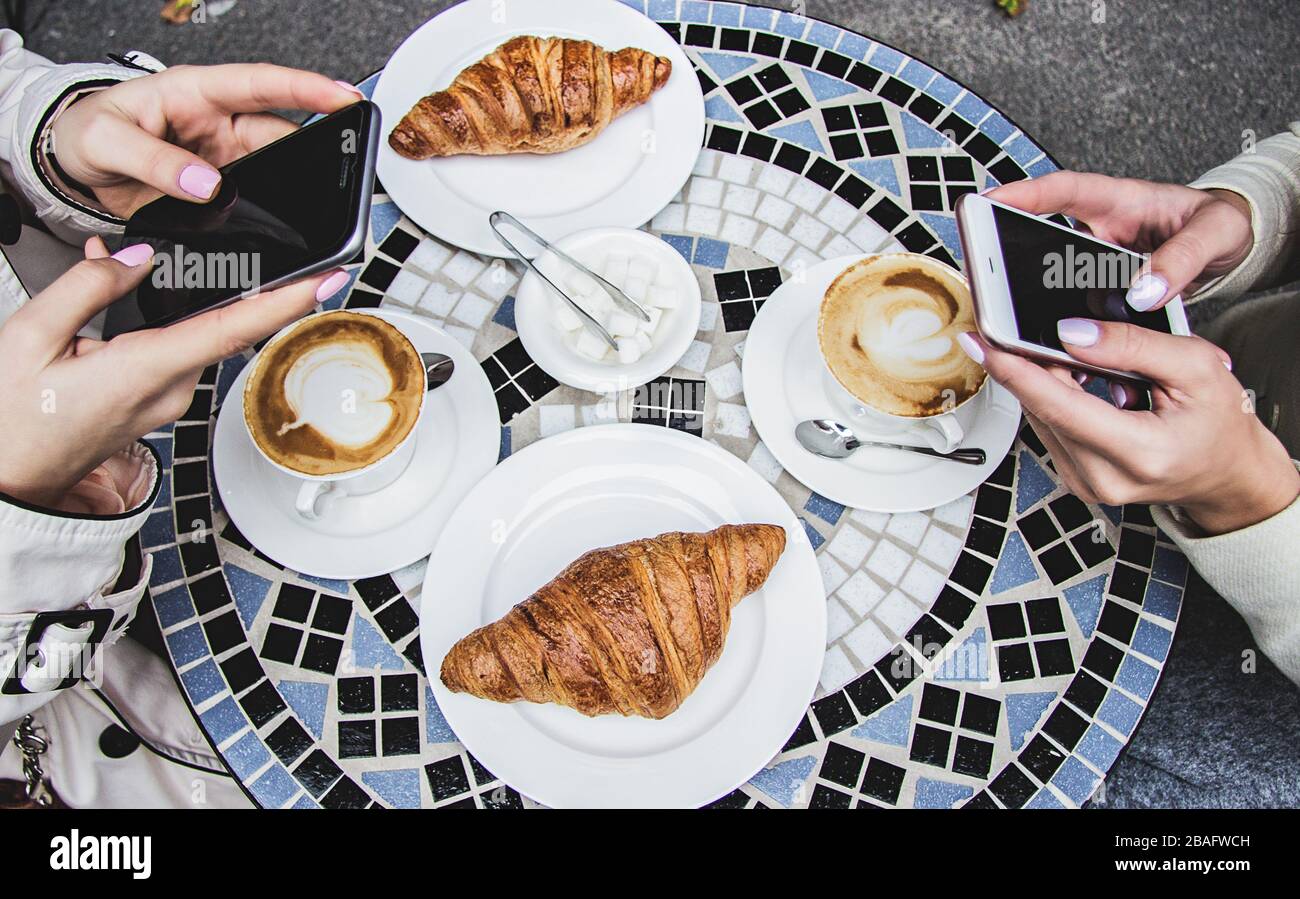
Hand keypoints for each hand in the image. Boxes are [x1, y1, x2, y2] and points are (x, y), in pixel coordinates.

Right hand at [0, 239, 350, 508]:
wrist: (4, 479)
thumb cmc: (12, 419)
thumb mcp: (30, 336)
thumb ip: (89, 288)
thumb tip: (136, 260)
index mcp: (145, 370)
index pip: (234, 329)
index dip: (287, 302)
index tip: (328, 280)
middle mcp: (169, 390)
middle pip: (218, 326)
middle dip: (224, 284)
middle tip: (238, 249)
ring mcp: (165, 402)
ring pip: (189, 335)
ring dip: (173, 301)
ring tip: (120, 269)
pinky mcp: (154, 406)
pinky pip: (169, 352)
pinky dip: (153, 323)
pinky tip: (114, 302)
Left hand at [49, 64, 362, 216]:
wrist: (76, 168)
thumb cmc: (87, 135)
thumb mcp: (104, 140)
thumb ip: (152, 160)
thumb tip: (204, 184)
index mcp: (194, 92)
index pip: (259, 84)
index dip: (305, 88)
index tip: (343, 97)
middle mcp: (217, 123)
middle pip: (281, 133)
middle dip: (319, 147)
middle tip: (350, 164)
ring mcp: (224, 159)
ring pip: (275, 170)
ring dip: (295, 187)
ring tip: (317, 206)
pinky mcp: (221, 191)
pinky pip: (256, 201)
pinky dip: (272, 215)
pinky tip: (283, 228)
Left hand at [957, 323, 1299, 535]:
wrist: (1226, 475)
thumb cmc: (1219, 425)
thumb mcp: (1195, 369)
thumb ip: (1132, 346)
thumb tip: (1071, 331)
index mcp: (1137, 454)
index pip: (1058, 405)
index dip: (1015, 369)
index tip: (982, 341)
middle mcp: (1101, 477)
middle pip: (1043, 407)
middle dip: (1029, 362)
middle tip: (1019, 323)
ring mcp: (1084, 482)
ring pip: (1041, 415)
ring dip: (1045, 379)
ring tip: (1074, 354)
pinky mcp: (1075, 478)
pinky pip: (1050, 427)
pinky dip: (1057, 398)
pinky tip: (1078, 379)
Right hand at [986, 171, 1253, 310]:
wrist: (1234, 247)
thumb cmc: (1222, 225)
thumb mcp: (1215, 234)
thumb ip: (1182, 259)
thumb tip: (1144, 292)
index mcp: (1122, 201)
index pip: (1065, 190)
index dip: (1024, 194)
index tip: (989, 201)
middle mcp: (1100, 230)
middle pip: (1040, 238)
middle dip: (1005, 254)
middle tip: (980, 272)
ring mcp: (1097, 262)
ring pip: (1052, 281)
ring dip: (1032, 303)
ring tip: (1012, 324)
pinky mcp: (1102, 291)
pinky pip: (1076, 309)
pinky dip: (1066, 333)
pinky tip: (1063, 357)